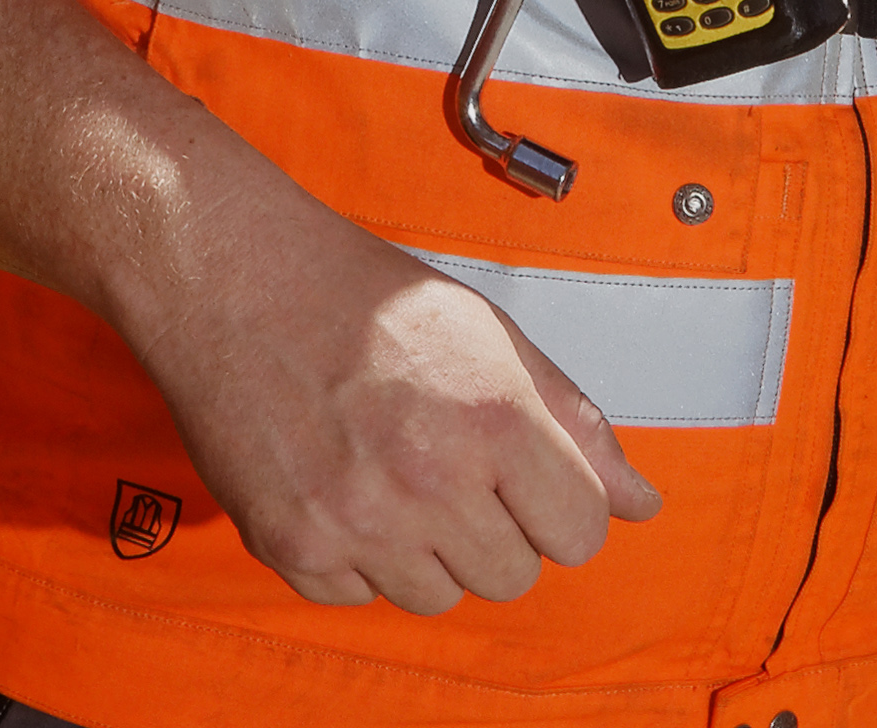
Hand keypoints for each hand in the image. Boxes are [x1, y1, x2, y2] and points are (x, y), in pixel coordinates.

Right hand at [123, 185, 661, 611]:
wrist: (233, 278)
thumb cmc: (364, 297)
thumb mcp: (492, 336)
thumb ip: (576, 425)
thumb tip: (642, 502)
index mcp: (495, 421)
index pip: (581, 534)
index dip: (559, 502)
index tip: (522, 473)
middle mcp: (429, 481)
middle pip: (513, 577)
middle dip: (494, 528)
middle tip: (447, 462)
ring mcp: (357, 522)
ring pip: (437, 597)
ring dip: (425, 549)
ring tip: (390, 470)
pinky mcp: (293, 545)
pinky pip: (358, 597)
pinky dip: (355, 557)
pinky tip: (341, 485)